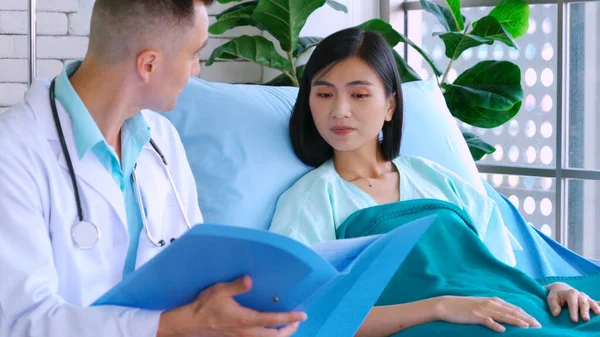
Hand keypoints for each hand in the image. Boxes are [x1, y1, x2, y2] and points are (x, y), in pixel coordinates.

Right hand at [158, 276, 306, 336]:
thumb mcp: (220, 291)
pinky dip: (267, 336)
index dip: (289, 318)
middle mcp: (246, 332)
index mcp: (246, 320)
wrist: (189, 324)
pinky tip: (266, 330)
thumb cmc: (204, 306)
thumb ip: (237, 286)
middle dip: (288, 330)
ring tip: (286, 328)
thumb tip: (250, 280)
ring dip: (279, 335)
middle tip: (297, 322)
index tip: (302, 316)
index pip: (273, 320)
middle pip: (274, 336)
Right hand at [434, 296, 540, 331]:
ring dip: (516, 321)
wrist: (447, 305)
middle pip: (512, 312)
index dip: (526, 315)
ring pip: (503, 316)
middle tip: (539, 326)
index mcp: (494, 301)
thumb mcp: (482, 305)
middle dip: (527, 319)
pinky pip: (487, 321)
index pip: (514, 308)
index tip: (537, 322)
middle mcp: (491, 303)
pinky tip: (502, 330)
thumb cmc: (464, 307)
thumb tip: (506, 316)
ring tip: (527, 327)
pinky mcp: (475, 315)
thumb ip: (494, 309)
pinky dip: (495, 325)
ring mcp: (484, 309)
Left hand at [545, 282, 599, 321]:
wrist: (561, 289)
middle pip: (583, 302)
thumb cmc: (556, 296)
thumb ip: (553, 305)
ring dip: (595, 308)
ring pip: (591, 302)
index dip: (573, 311)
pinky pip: (595, 302)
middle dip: (584, 311)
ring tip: (598, 314)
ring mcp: (586, 297)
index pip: (572, 302)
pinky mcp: (589, 301)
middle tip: (586, 319)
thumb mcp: (551, 298)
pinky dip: (599, 305)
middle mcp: (579, 294)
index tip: (574, 320)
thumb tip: (556, 314)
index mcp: (570, 293)